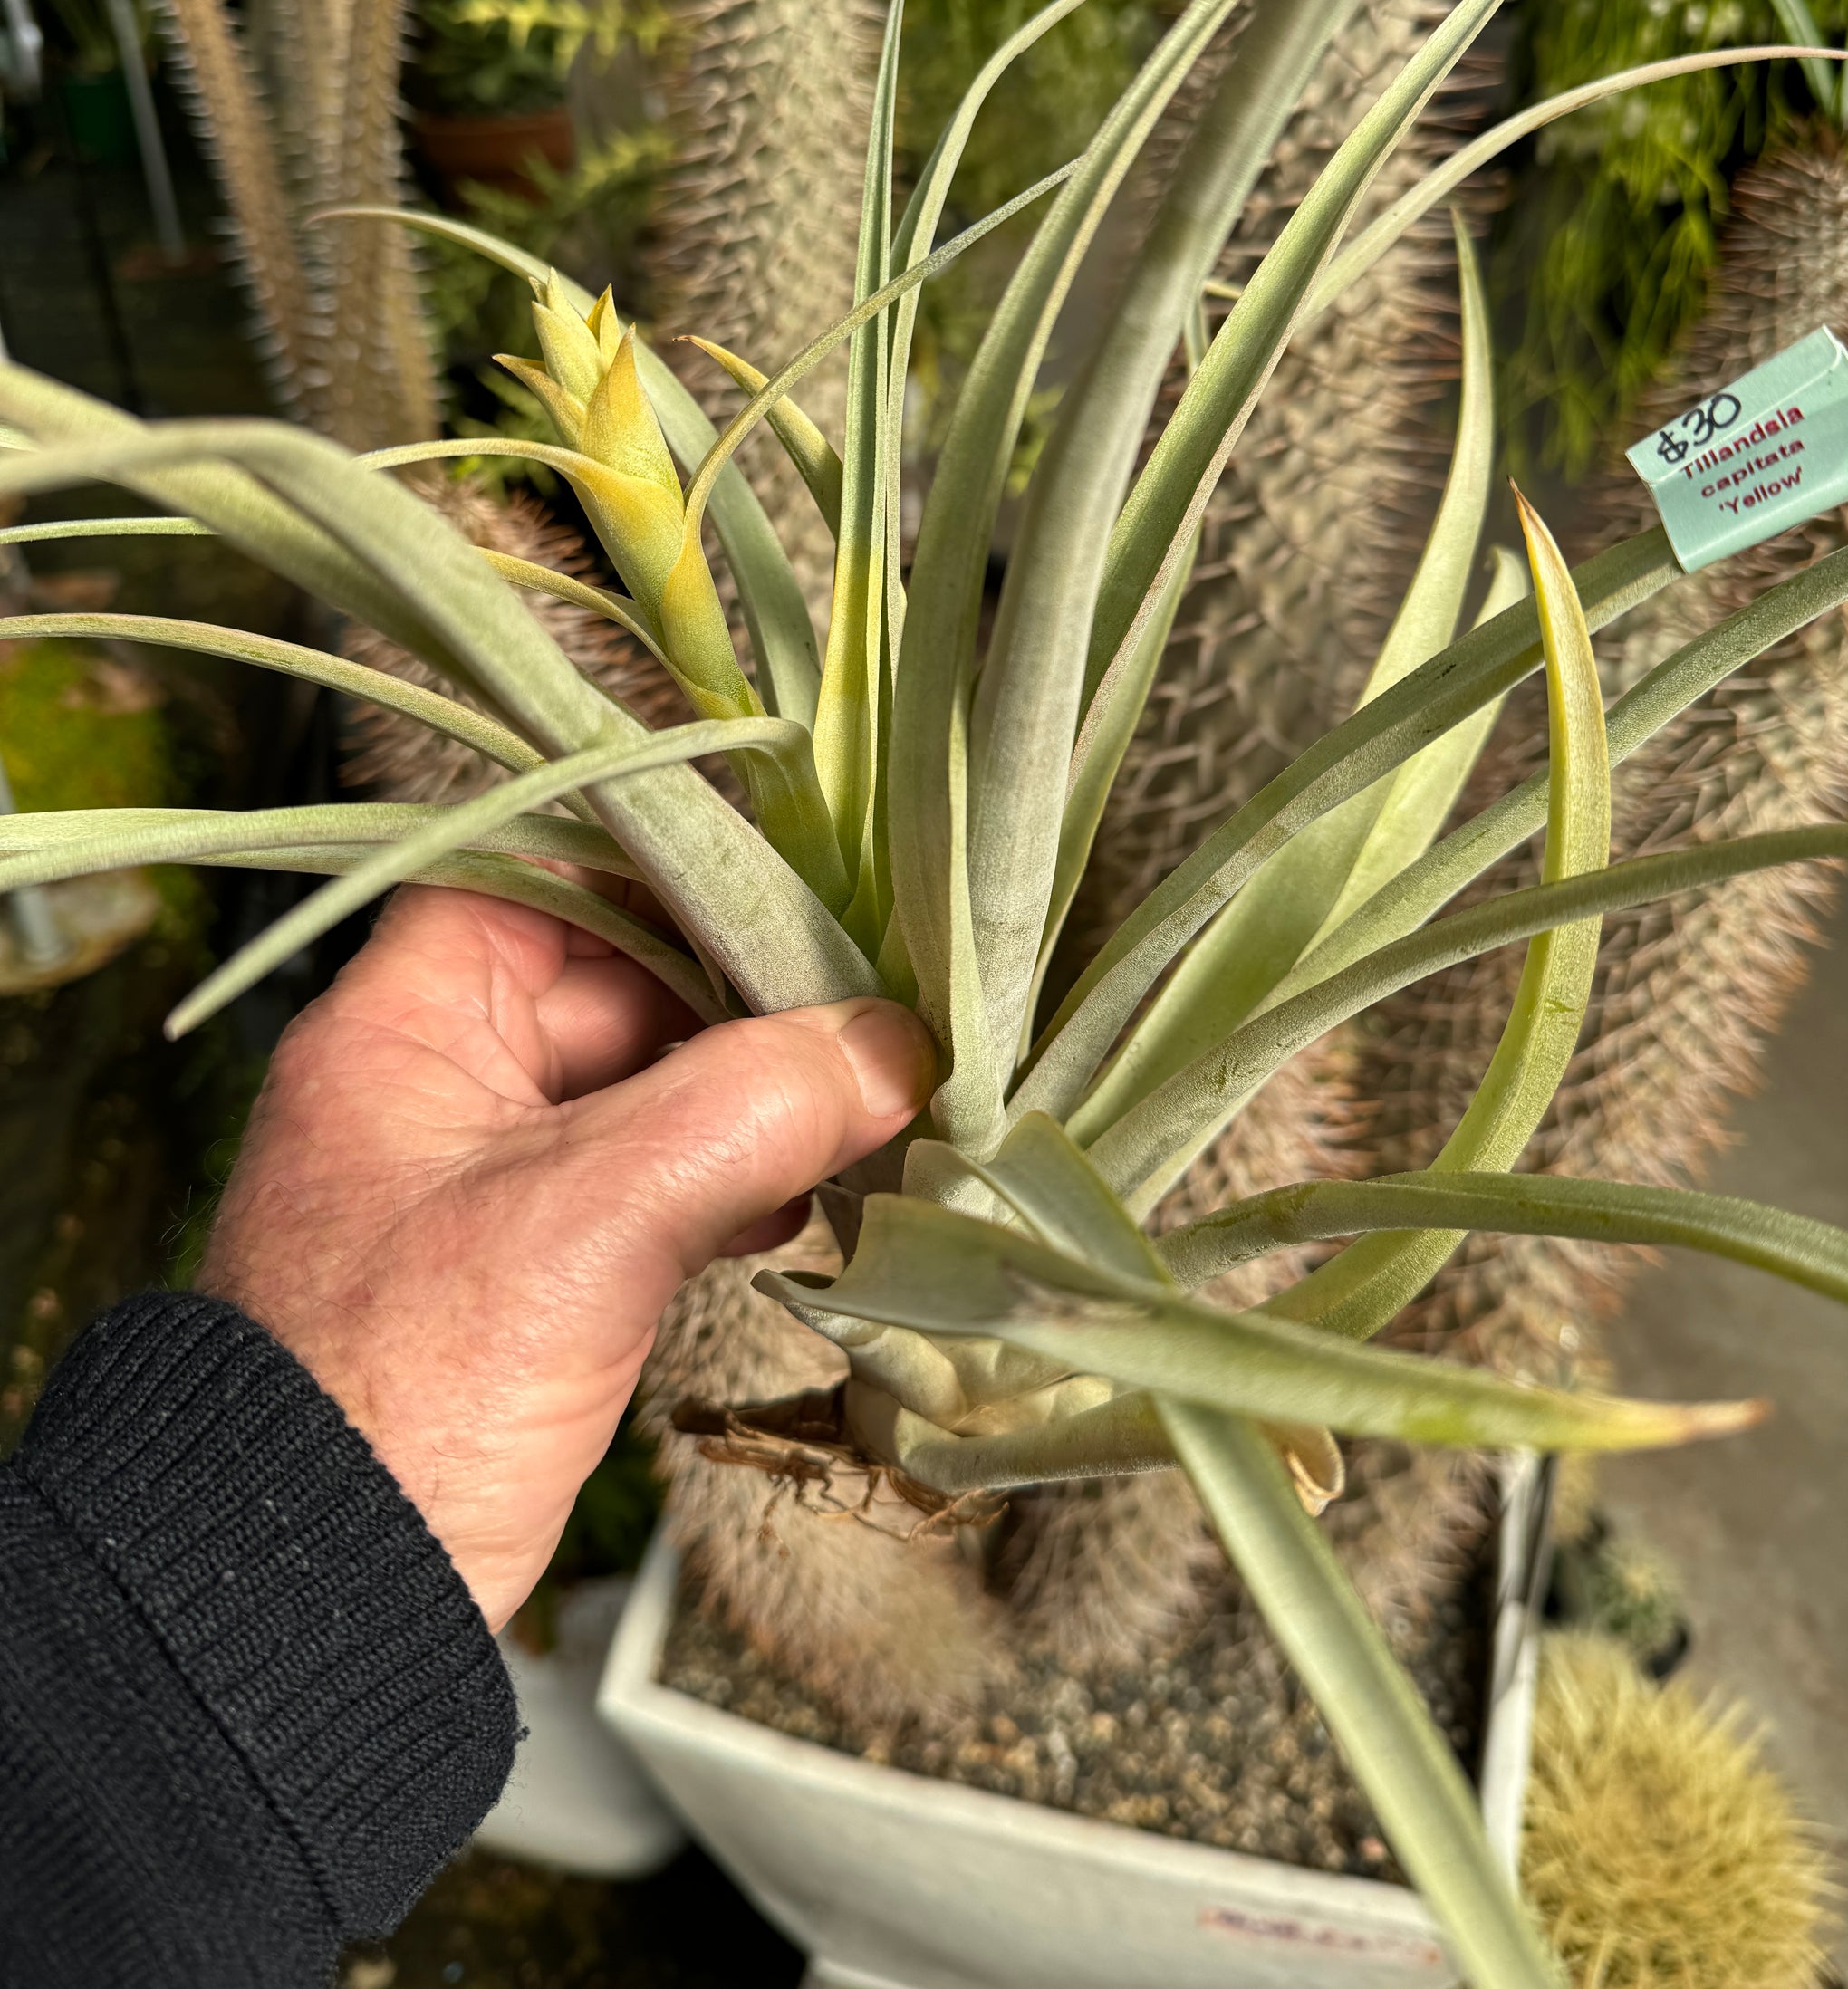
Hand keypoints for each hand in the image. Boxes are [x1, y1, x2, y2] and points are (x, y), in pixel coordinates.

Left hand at [199, 885, 935, 1630]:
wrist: (313, 1609)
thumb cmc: (404, 1393)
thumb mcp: (586, 1223)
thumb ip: (744, 1109)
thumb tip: (894, 1045)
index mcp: (400, 1027)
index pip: (543, 880)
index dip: (667, 877)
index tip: (796, 903)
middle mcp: (433, 1082)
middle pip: (614, 985)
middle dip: (743, 1009)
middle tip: (872, 1029)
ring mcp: (482, 1182)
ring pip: (643, 1092)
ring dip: (749, 1106)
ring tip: (860, 1125)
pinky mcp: (527, 1273)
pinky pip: (644, 1185)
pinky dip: (724, 1187)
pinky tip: (803, 1211)